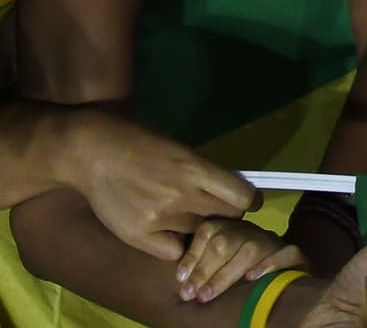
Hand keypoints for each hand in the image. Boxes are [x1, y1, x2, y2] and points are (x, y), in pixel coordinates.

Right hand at [72, 111, 257, 261]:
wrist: (92, 151)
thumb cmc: (137, 141)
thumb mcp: (178, 149)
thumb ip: (200, 171)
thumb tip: (225, 188)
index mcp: (194, 167)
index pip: (240, 196)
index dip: (248, 201)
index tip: (248, 201)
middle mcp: (181, 195)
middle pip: (225, 218)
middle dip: (227, 215)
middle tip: (219, 211)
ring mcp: (159, 219)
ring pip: (198, 234)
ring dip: (197, 227)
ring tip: (185, 216)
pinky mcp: (138, 237)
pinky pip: (173, 252)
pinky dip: (176, 244)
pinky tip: (169, 231)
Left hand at [175, 217, 304, 303]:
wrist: (284, 288)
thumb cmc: (245, 279)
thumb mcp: (223, 268)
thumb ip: (206, 266)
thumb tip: (181, 278)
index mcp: (232, 231)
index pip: (209, 231)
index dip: (193, 255)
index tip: (181, 280)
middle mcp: (252, 233)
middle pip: (227, 241)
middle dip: (205, 268)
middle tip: (191, 293)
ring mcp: (274, 243)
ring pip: (251, 248)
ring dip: (227, 273)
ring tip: (208, 294)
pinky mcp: (296, 256)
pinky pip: (286, 252)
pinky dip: (269, 264)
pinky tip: (253, 278)